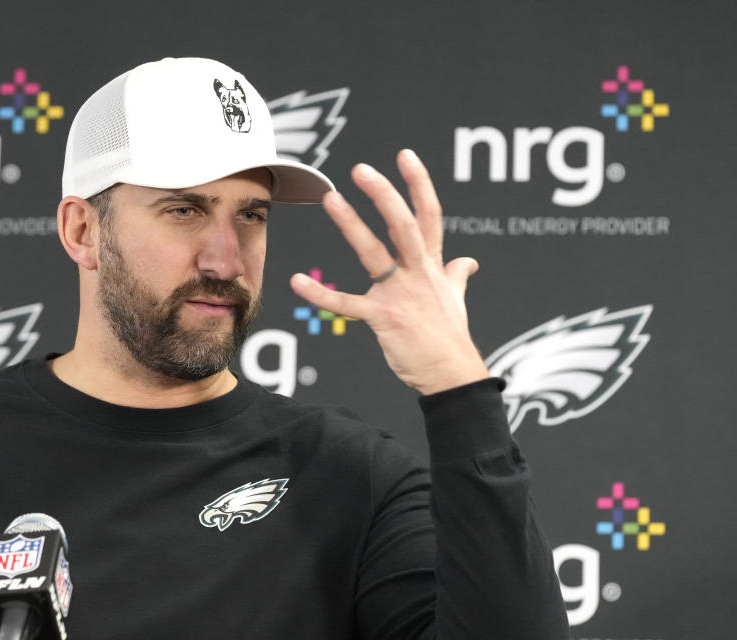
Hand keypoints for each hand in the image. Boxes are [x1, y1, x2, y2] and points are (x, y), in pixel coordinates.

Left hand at [290, 149, 489, 394]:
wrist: (452, 375)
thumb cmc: (451, 337)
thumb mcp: (457, 300)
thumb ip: (457, 275)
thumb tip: (468, 261)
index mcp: (433, 266)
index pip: (429, 216)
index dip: (418, 184)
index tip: (405, 156)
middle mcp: (418, 274)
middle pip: (405, 225)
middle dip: (384, 195)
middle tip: (362, 169)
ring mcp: (401, 295)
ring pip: (375, 253)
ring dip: (352, 226)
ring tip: (332, 200)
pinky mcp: (384, 318)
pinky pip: (347, 303)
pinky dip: (320, 293)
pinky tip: (297, 281)